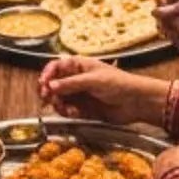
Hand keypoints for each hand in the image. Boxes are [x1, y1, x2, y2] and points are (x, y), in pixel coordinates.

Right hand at [39, 55, 157, 125]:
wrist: (135, 102)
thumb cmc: (118, 83)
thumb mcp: (94, 80)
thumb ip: (71, 84)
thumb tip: (51, 85)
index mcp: (80, 65)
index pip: (57, 66)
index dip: (47, 73)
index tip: (43, 84)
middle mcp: (77, 78)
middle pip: (55, 83)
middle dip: (49, 91)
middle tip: (47, 98)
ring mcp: (80, 94)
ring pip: (59, 98)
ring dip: (58, 103)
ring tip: (63, 107)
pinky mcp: (83, 109)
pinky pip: (68, 110)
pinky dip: (67, 112)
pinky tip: (73, 113)